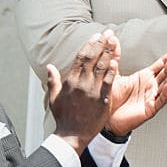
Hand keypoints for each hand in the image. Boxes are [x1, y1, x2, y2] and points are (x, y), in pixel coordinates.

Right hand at [50, 31, 118, 153]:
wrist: (72, 134)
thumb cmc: (64, 116)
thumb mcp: (55, 97)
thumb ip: (53, 80)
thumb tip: (50, 66)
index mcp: (70, 81)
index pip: (81, 58)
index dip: (89, 45)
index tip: (97, 35)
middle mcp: (81, 83)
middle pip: (92, 58)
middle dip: (101, 44)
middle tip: (109, 32)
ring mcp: (92, 91)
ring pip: (101, 67)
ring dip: (109, 52)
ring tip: (114, 41)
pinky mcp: (102, 99)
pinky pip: (109, 82)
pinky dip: (112, 71)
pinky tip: (116, 61)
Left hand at [105, 41, 166, 135]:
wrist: (104, 118)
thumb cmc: (111, 99)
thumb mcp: (113, 74)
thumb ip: (115, 57)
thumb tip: (113, 41)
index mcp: (145, 77)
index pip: (162, 63)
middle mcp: (151, 86)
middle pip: (166, 72)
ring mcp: (152, 97)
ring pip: (166, 85)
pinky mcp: (150, 108)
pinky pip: (160, 100)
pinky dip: (165, 93)